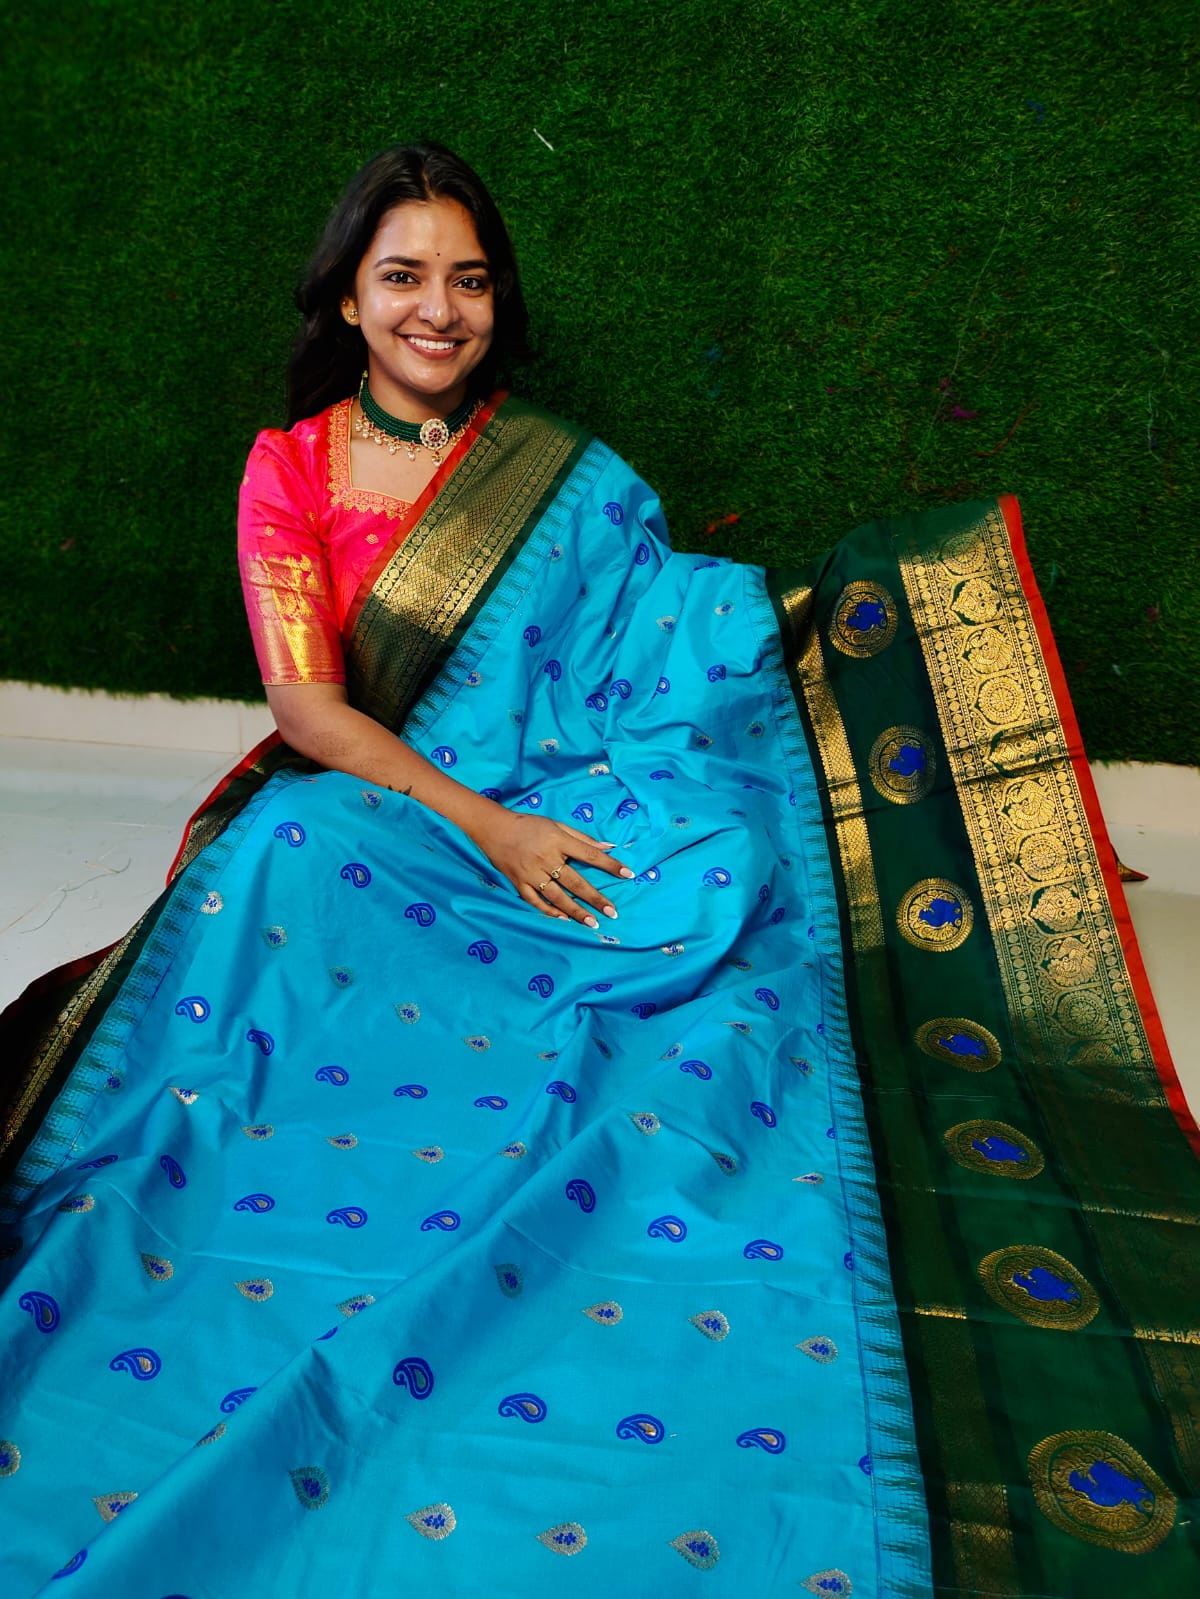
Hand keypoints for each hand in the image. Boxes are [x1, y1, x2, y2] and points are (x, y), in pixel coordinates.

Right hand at [467, 812, 633, 925]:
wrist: (494, 828)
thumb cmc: (528, 825)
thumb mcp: (556, 825)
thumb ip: (582, 837)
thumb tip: (609, 845)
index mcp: (558, 841)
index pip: (590, 854)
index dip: (609, 864)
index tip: (628, 873)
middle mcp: (546, 858)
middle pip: (575, 881)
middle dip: (595, 898)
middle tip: (612, 912)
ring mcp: (531, 873)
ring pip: (557, 896)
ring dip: (575, 910)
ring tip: (592, 922)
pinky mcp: (519, 882)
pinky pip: (535, 901)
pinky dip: (549, 911)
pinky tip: (564, 919)